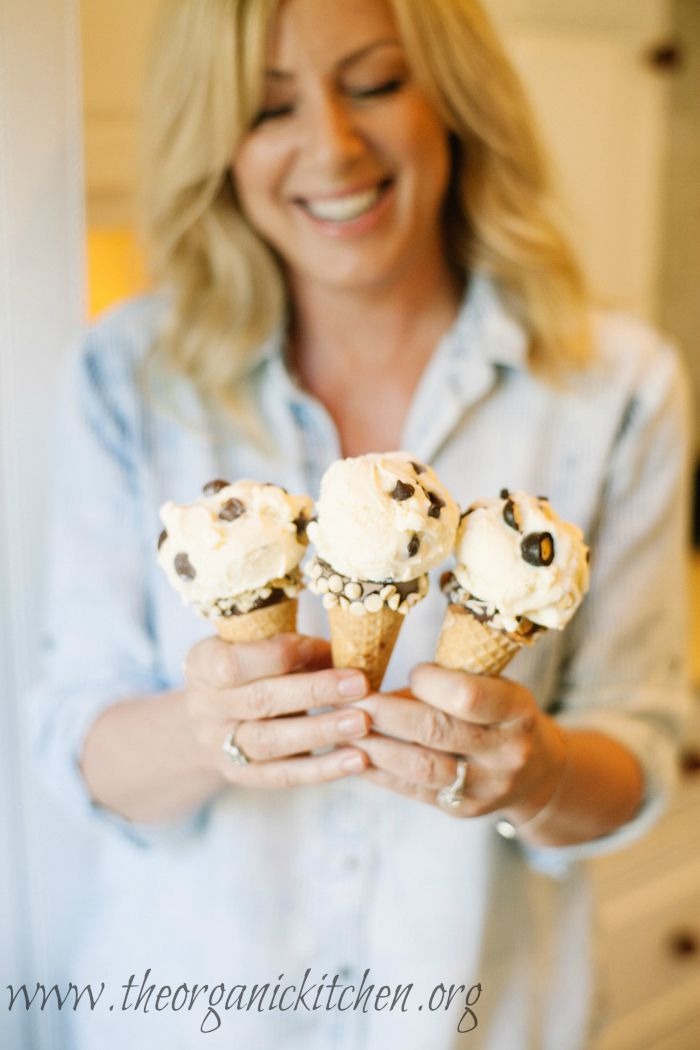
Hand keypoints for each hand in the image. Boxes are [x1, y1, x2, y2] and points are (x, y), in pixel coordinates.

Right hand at [182, 632, 370, 788]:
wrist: (209, 720)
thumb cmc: (247, 670)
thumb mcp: (254, 647)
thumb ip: (292, 648)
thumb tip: (349, 649)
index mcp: (203, 664)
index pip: (236, 662)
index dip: (282, 654)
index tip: (326, 648)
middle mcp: (205, 707)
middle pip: (260, 701)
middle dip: (314, 692)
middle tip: (359, 685)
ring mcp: (220, 745)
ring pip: (271, 742)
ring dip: (321, 732)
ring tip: (362, 723)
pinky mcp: (242, 775)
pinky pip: (283, 775)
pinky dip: (323, 768)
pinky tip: (357, 759)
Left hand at [352, 663, 565, 818]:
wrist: (537, 772)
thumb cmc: (500, 713)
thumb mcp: (494, 686)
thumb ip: (446, 685)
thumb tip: (376, 681)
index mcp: (517, 711)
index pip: (467, 696)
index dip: (430, 681)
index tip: (409, 671)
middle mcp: (506, 752)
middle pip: (436, 731)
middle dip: (384, 713)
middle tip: (347, 698)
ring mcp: (486, 787)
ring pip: (420, 766)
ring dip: (373, 746)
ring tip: (340, 728)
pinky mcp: (462, 810)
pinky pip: (413, 790)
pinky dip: (379, 772)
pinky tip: (352, 755)